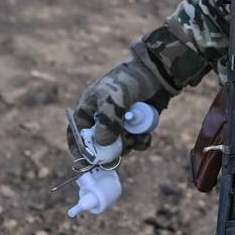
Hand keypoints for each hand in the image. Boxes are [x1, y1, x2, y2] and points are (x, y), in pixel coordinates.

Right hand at [67, 43, 168, 164]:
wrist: (158, 73)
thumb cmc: (129, 80)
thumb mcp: (113, 98)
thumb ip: (106, 121)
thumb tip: (102, 144)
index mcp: (89, 107)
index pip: (77, 131)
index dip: (78, 147)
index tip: (85, 161)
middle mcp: (103, 116)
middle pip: (100, 144)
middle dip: (110, 149)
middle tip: (121, 148)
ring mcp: (121, 121)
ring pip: (119, 145)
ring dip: (128, 145)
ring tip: (135, 135)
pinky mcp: (137, 125)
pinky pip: (136, 142)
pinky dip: (140, 142)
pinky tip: (145, 135)